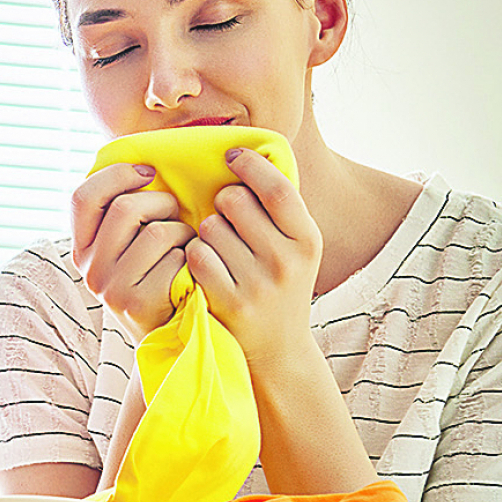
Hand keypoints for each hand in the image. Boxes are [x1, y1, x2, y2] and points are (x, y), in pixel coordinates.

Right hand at [70, 163, 195, 341]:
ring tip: (184, 246)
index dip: (118, 175)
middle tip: (175, 214)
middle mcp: (90, 270)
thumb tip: (144, 166)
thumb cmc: (156, 275)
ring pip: (158, 232)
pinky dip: (192, 258)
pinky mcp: (141, 304)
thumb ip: (123, 215)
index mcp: (82, 248)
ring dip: (182, 232)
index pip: (83, 197)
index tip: (148, 174)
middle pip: (126, 209)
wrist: (168, 334)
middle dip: (162, 203)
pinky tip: (189, 271)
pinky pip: (178, 259)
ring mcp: (113, 289)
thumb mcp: (128, 246)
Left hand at [185, 147, 323, 367]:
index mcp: (308, 240)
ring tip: (219, 249)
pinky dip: (194, 256)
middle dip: (222, 202)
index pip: (277, 188)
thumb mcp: (296, 249)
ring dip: (206, 233)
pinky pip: (196, 256)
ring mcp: (258, 284)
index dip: (250, 165)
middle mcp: (287, 261)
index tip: (232, 157)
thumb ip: (280, 210)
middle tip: (225, 217)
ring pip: (210, 228)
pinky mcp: (230, 303)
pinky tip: (204, 266)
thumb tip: (251, 152)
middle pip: (234, 201)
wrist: (278, 350)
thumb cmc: (280, 286)